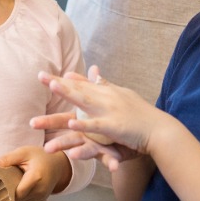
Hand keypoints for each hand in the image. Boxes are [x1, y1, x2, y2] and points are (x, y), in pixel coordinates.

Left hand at [0, 145, 71, 200]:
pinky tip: (14, 190)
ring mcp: (41, 198)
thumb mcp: (24, 152)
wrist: (57, 165)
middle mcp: (40, 191)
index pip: (17, 193)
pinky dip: (18, 199)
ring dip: (12, 198)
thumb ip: (8, 158)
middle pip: (17, 199)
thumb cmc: (39, 157)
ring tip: (5, 187)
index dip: (5, 191)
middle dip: (6, 194)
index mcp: (36, 177)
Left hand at [38, 68, 161, 162]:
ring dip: (67, 95)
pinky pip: (96, 126)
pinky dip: (84, 124)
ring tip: (52, 88)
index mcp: (106, 93)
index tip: (44, 75)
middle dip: (58, 83)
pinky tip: (71, 124)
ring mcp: (110, 111)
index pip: (81, 85)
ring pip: (83, 104)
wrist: (160, 130)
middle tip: (39, 76)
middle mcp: (106, 98)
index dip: (62, 80)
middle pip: (78, 90)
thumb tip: (92, 70)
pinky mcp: (115, 126)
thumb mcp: (121, 95)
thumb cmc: (140, 114)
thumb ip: (104, 84)